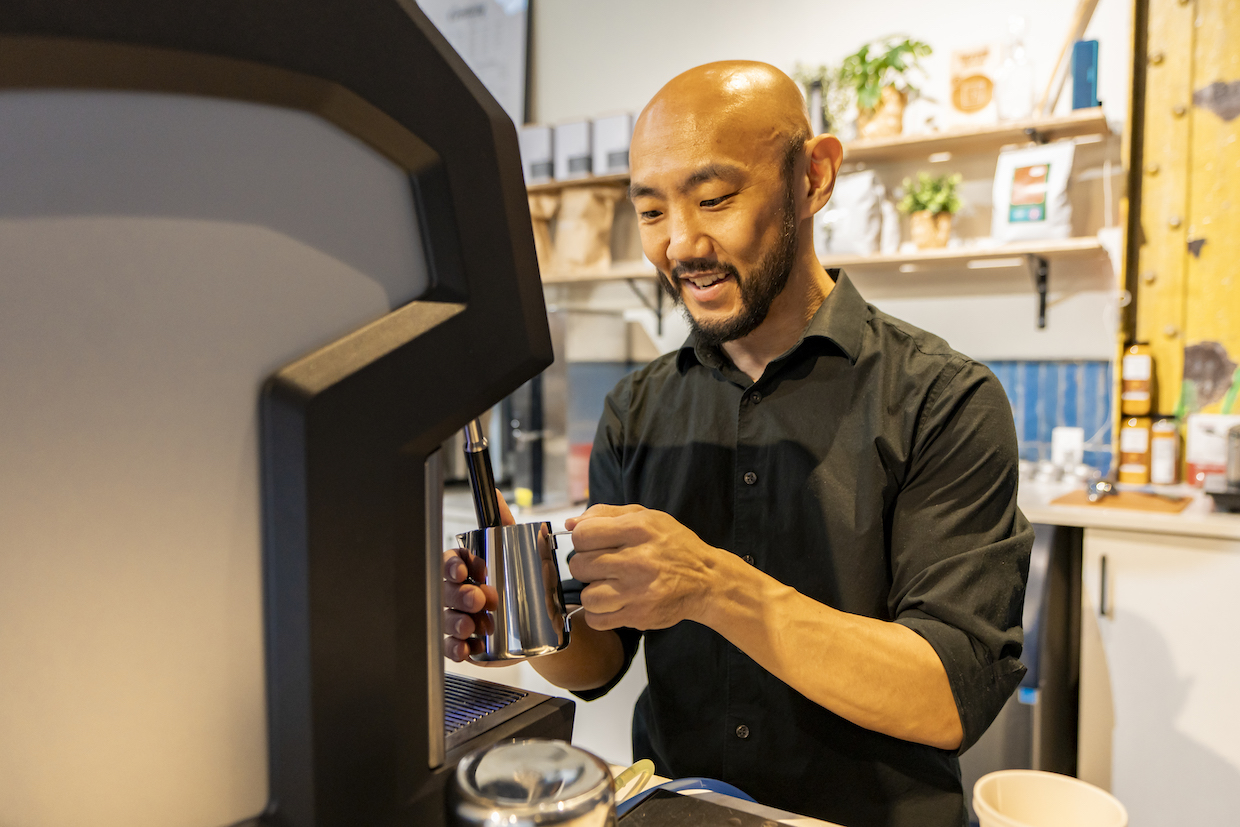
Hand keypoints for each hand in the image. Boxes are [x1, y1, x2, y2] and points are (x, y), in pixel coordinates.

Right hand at [441, 490, 512, 662]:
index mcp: (467, 569)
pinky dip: (455, 647)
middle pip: (447, 592)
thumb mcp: (516, 547)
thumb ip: (502, 521)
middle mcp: (459, 593)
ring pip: (447, 619)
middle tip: (480, 599)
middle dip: (460, 595)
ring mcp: (460, 618)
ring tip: (474, 625)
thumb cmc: (521, 580)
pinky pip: (451, 646)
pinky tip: (465, 646)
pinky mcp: (466, 643)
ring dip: (457, 621)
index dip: (452, 566)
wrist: (541, 619)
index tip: (463, 569)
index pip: (449, 563)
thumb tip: (493, 493)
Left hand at [564, 504, 718, 630]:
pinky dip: (599, 613)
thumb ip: (605, 514)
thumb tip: (570, 525)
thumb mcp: (646, 517)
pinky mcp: (639, 615)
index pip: (583, 535)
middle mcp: (638, 559)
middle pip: (580, 565)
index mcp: (638, 529)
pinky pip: (597, 619)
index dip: (583, 540)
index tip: (594, 545)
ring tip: (607, 586)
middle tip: (603, 567)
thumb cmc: (673, 546)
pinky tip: (612, 603)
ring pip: (587, 596)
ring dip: (592, 592)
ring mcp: (638, 590)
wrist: (707, 580)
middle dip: (585, 566)